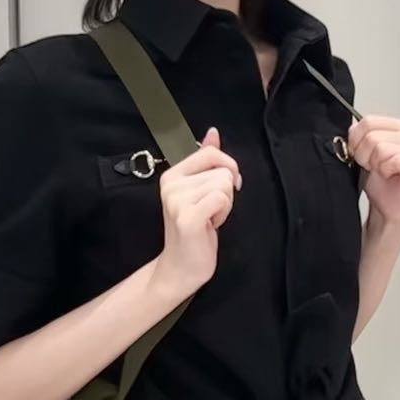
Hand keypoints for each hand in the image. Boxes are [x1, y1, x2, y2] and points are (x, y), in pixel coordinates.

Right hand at [153, 126, 241, 296]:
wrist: (181, 267)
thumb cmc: (196, 229)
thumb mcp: (201, 190)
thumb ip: (207, 160)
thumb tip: (213, 133)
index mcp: (172, 174)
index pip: (211, 153)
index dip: (227, 168)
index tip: (224, 188)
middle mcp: (171, 185)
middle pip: (222, 170)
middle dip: (226, 192)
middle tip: (210, 211)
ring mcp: (177, 201)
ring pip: (224, 185)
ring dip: (225, 205)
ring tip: (209, 219)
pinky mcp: (188, 218)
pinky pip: (222, 198)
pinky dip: (224, 213)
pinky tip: (210, 225)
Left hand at [346, 114, 399, 225]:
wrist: (385, 204)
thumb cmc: (378, 180)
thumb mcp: (362, 151)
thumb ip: (358, 135)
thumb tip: (353, 129)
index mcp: (399, 127)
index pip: (369, 121)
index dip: (356, 139)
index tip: (358, 152)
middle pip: (373, 136)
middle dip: (364, 155)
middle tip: (370, 165)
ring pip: (383, 148)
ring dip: (375, 164)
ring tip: (380, 170)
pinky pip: (395, 160)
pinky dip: (385, 170)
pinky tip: (389, 175)